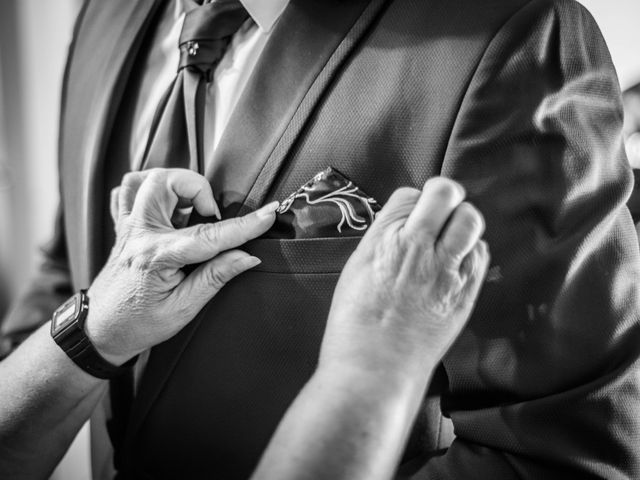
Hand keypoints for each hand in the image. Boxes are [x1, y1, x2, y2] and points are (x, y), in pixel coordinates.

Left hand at [85, 168, 277, 364]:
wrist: (100, 330)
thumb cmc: (139, 324)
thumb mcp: (183, 309)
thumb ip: (215, 277)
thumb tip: (246, 257)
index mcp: (158, 257)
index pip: (210, 235)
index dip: (244, 225)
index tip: (269, 213)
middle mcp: (139, 235)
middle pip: (166, 183)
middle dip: (198, 189)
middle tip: (211, 214)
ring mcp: (128, 228)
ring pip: (145, 178)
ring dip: (174, 184)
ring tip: (190, 206)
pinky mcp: (123, 227)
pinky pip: (127, 190)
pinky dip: (147, 187)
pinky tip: (165, 204)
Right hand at [320, 177, 488, 386]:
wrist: (374, 369)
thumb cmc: (355, 326)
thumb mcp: (357, 269)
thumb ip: (382, 240)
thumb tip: (402, 225)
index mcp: (383, 240)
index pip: (409, 194)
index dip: (413, 201)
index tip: (413, 212)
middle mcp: (417, 248)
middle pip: (445, 194)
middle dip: (445, 196)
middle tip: (441, 209)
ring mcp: (445, 270)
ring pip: (471, 220)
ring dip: (463, 221)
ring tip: (453, 236)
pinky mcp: (465, 293)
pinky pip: (482, 255)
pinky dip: (473, 252)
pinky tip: (457, 263)